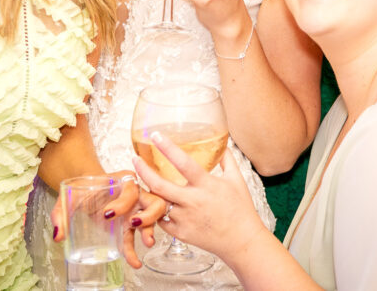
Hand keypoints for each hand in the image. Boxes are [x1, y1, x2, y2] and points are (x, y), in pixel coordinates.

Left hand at [49, 170, 164, 269]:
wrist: (85, 190)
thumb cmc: (83, 188)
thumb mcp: (70, 195)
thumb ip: (61, 212)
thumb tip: (58, 235)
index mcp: (122, 180)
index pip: (131, 189)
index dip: (123, 202)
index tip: (107, 213)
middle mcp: (134, 193)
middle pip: (153, 200)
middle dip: (148, 215)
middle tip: (135, 225)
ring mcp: (135, 208)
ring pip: (153, 216)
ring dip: (150, 229)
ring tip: (146, 243)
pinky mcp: (130, 223)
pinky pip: (136, 236)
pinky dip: (135, 249)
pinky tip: (134, 261)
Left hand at [131, 131, 265, 263]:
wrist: (242, 241)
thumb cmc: (241, 210)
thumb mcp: (237, 180)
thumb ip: (227, 160)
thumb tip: (223, 144)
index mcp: (206, 185)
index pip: (183, 162)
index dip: (167, 147)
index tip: (155, 136)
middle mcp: (193, 201)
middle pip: (159, 185)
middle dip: (143, 170)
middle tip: (135, 159)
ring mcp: (185, 219)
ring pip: (156, 204)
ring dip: (146, 192)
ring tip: (139, 182)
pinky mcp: (181, 233)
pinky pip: (161, 220)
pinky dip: (156, 211)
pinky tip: (153, 204)